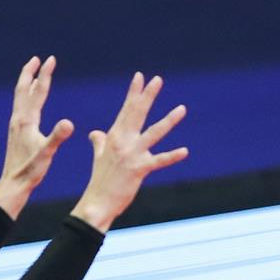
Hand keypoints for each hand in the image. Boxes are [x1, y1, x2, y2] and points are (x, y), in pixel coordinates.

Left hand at [0, 56, 74, 218]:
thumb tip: (69, 123)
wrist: (13, 184)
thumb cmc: (30, 171)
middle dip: (31, 72)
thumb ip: (57, 137)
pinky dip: (27, 98)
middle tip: (39, 59)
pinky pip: (21, 108)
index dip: (45, 74)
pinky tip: (30, 103)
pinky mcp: (16, 133)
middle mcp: (18, 119)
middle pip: (23, 89)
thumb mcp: (47, 154)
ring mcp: (16, 126)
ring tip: (34, 75)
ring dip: (28, 83)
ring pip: (21, 98)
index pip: (37, 91)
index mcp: (26, 121)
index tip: (51, 59)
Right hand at [70, 72, 187, 232]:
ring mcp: (132, 154)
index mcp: (114, 136)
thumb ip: (99, 142)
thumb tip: (94, 133)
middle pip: (138, 113)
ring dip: (169, 120)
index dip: (134, 93)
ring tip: (182, 109)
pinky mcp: (140, 169)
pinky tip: (185, 151)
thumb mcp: (99, 157)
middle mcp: (123, 141)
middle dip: (148, 96)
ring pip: (154, 133)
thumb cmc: (100, 181)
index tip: (140, 76)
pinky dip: (172, 156)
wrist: (97, 202)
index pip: (126, 110)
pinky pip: (159, 161)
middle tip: (158, 79)